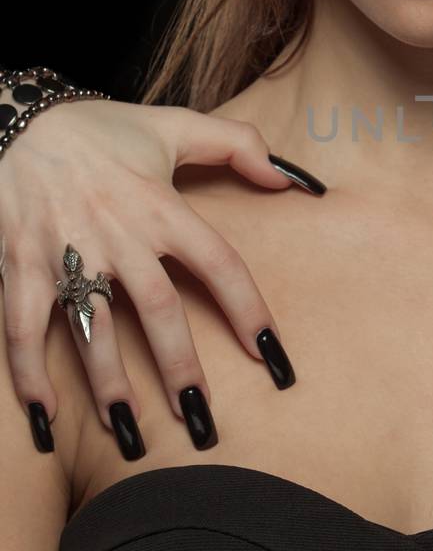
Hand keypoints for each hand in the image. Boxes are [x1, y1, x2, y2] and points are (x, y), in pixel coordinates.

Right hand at [0, 98, 323, 448]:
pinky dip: (30, 372)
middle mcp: (119, 235)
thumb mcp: (173, 125)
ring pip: (94, 329)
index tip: (272, 356)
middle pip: (159, 310)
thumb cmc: (102, 129)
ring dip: (110, 384)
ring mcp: (67, 253)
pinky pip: (24, 326)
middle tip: (201, 418)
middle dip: (181, 368)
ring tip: (132, 431)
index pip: (219, 265)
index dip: (248, 310)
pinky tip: (45, 415)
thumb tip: (289, 178)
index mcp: (161, 207)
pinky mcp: (20, 264)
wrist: (19, 119)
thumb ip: (236, 144)